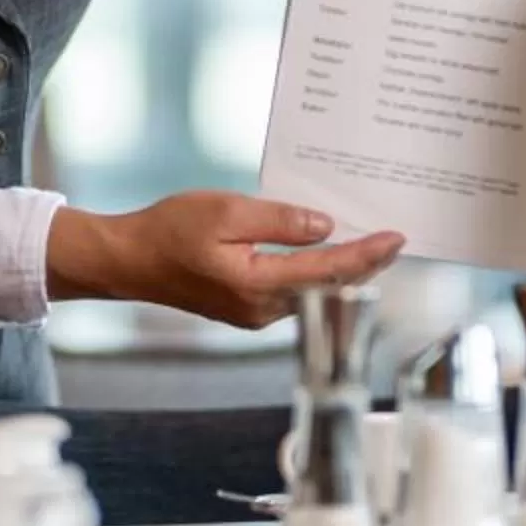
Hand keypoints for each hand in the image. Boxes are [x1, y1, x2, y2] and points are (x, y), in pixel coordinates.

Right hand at [45, 192, 404, 328]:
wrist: (128, 261)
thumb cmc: (170, 231)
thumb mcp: (225, 211)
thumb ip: (278, 220)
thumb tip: (324, 228)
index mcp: (258, 285)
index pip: (328, 272)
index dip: (367, 256)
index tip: (396, 239)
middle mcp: (262, 309)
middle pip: (328, 289)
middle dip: (366, 266)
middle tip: (397, 241)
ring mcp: (254, 314)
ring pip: (313, 294)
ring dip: (343, 271)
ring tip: (372, 246)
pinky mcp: (247, 308)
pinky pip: (294, 292)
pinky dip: (317, 274)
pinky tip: (328, 255)